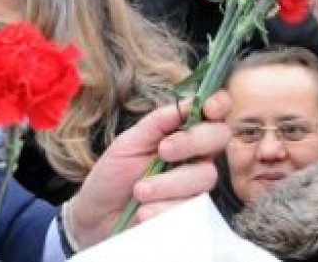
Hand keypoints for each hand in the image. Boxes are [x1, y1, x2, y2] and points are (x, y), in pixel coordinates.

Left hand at [67, 92, 231, 248]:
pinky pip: (193, 208)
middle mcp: (196, 156)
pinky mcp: (192, 213)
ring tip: (139, 191)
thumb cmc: (114, 174)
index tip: (209, 108)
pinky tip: (144, 211)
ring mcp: (196, 185)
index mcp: (183, 133)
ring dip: (169, 183)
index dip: (219, 104)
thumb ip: (159, 122)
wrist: (98, 214)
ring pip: (205, 176)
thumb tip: (189, 102)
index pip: (213, 113)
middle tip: (163, 151)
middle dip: (192, 141)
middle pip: (219, 138)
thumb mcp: (130, 142)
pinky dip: (164, 208)